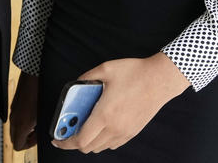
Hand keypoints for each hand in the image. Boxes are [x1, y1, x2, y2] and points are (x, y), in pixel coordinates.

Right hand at [8, 72, 38, 150]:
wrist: (34, 73)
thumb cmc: (40, 90)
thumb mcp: (44, 113)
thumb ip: (41, 127)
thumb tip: (43, 133)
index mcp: (21, 123)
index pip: (18, 145)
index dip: (29, 145)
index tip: (37, 139)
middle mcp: (14, 118)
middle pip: (15, 138)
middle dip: (26, 138)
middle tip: (37, 132)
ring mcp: (13, 110)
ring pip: (15, 128)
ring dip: (25, 129)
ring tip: (36, 122)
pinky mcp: (14, 103)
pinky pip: (16, 118)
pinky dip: (23, 120)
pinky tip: (33, 112)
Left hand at [52, 53, 189, 153]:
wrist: (161, 78)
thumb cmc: (135, 72)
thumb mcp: (106, 69)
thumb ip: (87, 77)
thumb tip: (76, 84)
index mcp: (105, 114)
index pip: (80, 140)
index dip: (65, 142)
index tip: (57, 139)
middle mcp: (114, 127)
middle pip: (87, 147)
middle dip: (74, 141)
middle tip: (69, 130)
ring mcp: (125, 132)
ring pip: (100, 148)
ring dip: (89, 141)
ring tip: (85, 126)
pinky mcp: (133, 132)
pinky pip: (112, 144)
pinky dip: (103, 140)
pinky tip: (102, 126)